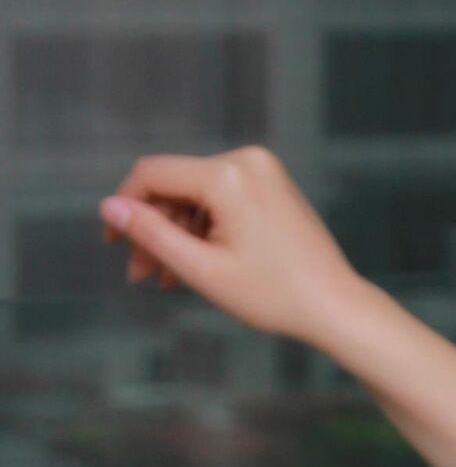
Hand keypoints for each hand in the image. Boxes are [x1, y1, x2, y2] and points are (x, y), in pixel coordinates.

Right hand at [96, 146, 363, 348]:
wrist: (335, 305)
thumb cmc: (275, 294)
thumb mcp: (201, 269)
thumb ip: (151, 234)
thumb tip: (109, 208)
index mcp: (228, 177)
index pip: (152, 175)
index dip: (125, 207)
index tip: (113, 242)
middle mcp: (246, 161)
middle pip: (175, 187)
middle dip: (154, 230)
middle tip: (141, 275)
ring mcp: (262, 171)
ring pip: (195, 195)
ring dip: (176, 234)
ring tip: (167, 280)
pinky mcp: (270, 184)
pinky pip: (221, 199)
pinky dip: (203, 228)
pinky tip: (194, 264)